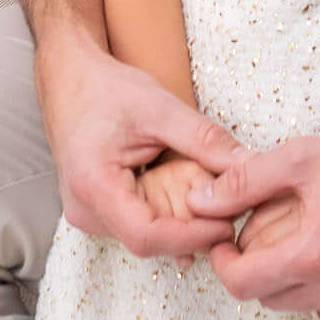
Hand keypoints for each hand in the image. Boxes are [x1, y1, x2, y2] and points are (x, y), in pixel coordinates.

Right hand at [41, 34, 241, 258]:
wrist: (70, 79)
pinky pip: (140, 224)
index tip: (229, 224)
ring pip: (147, 236)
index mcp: (92, 186)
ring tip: (205, 189)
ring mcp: (89, 215)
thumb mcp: (160, 108)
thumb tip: (249, 165)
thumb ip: (204, 139)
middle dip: (193, 228)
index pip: (147, 236)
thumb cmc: (105, 89)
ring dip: (182, 220)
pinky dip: (168, 212)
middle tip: (229, 205)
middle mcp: (85, 211)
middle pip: (150, 240)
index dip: (193, 236)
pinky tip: (185, 191)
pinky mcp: (99, 211)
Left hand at [205, 106, 319, 319]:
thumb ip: (246, 181)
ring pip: (305, 305)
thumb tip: (202, 200)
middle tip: (263, 238)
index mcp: (315, 254)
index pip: (243, 285)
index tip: (226, 245)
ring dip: (293, 280)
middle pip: (270, 300)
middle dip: (257, 271)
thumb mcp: (304, 157)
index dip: (223, 265)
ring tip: (304, 240)